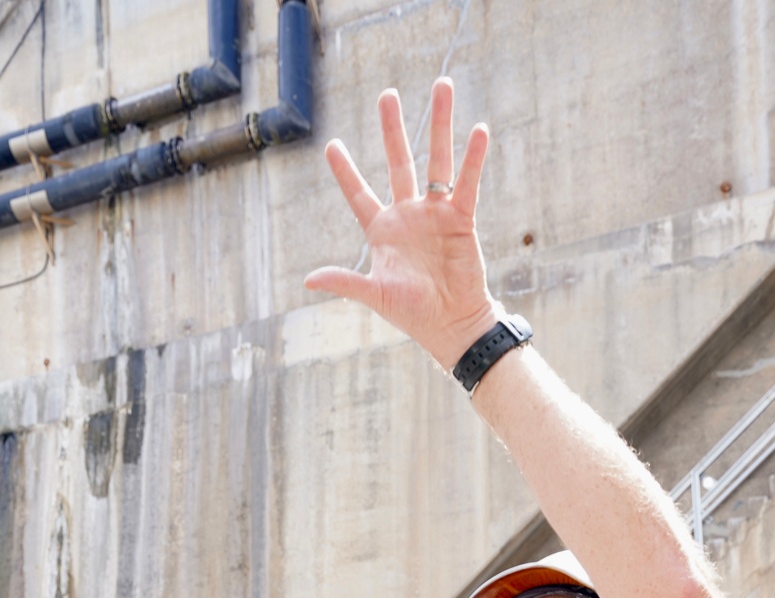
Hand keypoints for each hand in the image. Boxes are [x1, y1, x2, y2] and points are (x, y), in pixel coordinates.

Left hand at [305, 78, 497, 370]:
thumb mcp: (374, 294)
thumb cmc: (411, 313)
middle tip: (387, 95)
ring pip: (436, 160)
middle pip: (398, 162)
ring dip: (439, 124)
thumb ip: (344, 282)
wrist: (451, 324)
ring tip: (442, 85)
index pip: (359, 194)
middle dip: (392, 129)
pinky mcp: (462, 219)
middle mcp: (408, 215)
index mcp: (382, 231)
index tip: (331, 145)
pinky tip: (478, 131)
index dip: (345, 171)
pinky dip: (473, 158)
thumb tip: (308, 280)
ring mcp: (435, 214)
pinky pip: (467, 183)